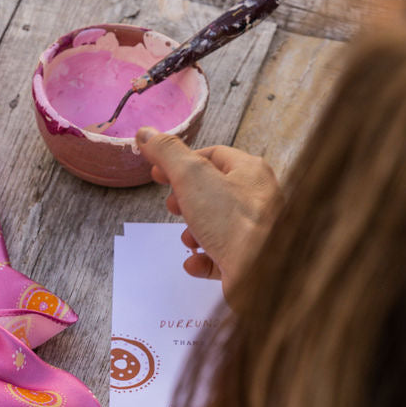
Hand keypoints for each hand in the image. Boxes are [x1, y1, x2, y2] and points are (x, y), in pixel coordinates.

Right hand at [135, 130, 281, 296]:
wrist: (260, 273)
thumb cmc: (233, 223)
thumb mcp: (192, 177)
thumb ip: (168, 153)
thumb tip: (146, 133)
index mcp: (250, 171)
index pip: (212, 156)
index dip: (180, 162)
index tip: (157, 172)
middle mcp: (257, 199)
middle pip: (214, 191)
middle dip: (186, 199)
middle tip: (172, 206)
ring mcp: (254, 232)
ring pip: (216, 225)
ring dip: (194, 232)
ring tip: (187, 238)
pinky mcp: (248, 262)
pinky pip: (220, 256)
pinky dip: (203, 259)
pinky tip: (194, 262)